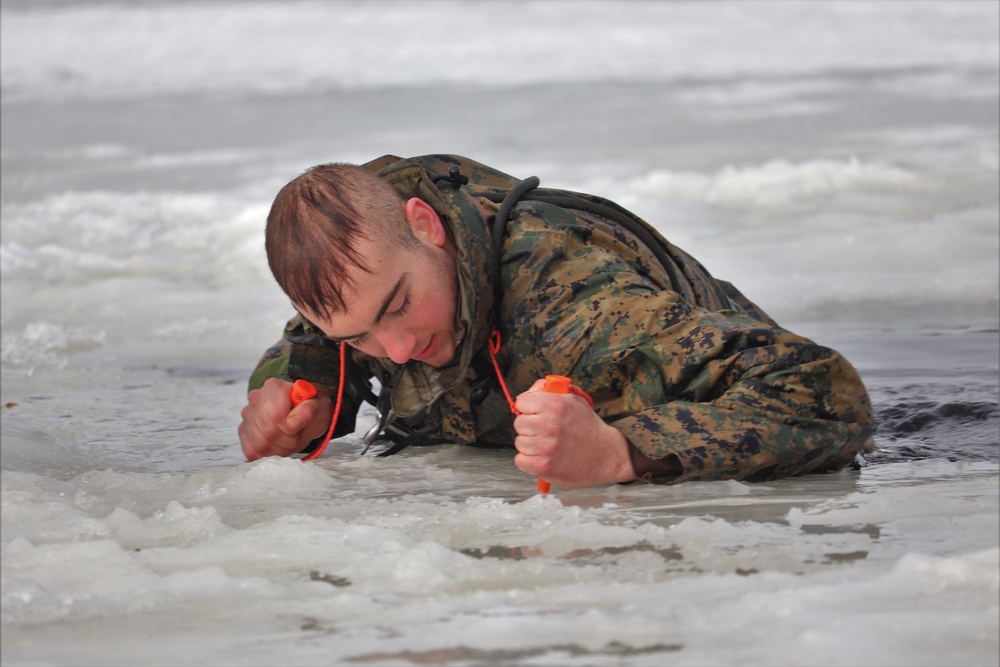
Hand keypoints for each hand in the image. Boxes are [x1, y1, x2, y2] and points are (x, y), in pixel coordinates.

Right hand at [238, 377, 332, 460]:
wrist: (301, 416)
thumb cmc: (309, 409)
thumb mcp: (318, 406)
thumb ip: (309, 409)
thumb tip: (294, 421)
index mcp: (274, 386)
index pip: (277, 415)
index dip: (291, 427)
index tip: (299, 427)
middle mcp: (256, 398)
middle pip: (269, 431)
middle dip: (288, 440)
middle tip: (297, 436)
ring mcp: (247, 415)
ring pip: (260, 444)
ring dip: (280, 449)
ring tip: (290, 441)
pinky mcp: (243, 431)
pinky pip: (251, 451)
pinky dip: (268, 455)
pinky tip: (278, 447)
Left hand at [512, 379, 636, 488]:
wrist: (606, 455)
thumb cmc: (588, 427)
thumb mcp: (574, 400)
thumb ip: (549, 391)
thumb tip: (529, 392)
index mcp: (555, 405)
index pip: (521, 402)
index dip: (529, 408)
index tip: (537, 414)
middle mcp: (549, 425)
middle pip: (519, 424)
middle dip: (530, 427)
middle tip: (546, 432)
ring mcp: (546, 447)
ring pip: (520, 443)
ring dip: (531, 445)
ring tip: (548, 446)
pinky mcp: (544, 467)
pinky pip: (520, 461)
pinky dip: (529, 461)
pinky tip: (544, 458)